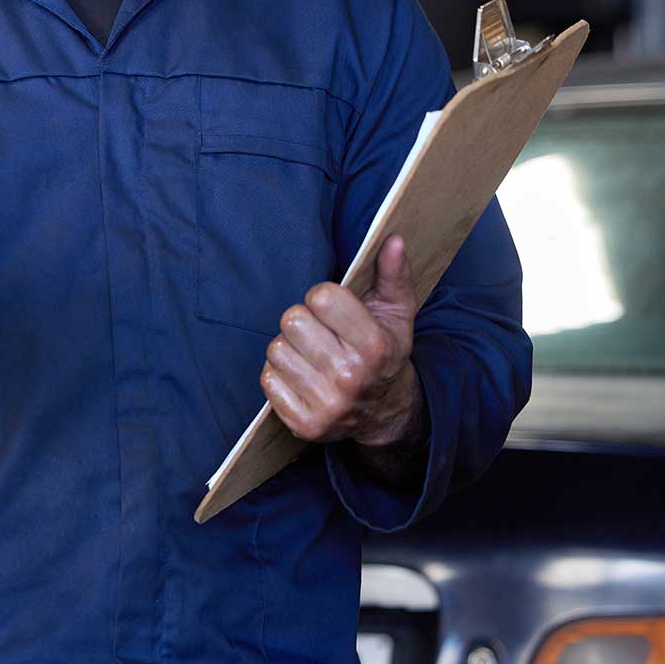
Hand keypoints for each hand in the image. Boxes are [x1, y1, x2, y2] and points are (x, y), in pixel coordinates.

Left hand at [260, 235, 424, 447]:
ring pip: (275, 349)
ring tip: (311, 355)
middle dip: (302, 321)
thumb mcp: (397, 314)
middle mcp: (351, 377)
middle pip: (291, 320)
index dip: (323, 297)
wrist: (385, 413)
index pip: (320, 297)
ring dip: (288, 347)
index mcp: (374, 346)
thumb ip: (393, 274)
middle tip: (320, 333)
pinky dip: (279, 375)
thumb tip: (391, 239)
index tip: (334, 309)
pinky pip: (267, 380)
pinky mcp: (304, 424)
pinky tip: (302, 376)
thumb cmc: (385, 353)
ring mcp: (327, 405)